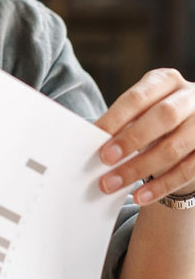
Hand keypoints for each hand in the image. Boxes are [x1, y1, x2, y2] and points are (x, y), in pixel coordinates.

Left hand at [96, 68, 194, 204]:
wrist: (191, 133)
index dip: (116, 117)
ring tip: (112, 184)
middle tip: (105, 159)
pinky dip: (161, 186)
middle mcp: (191, 98)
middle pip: (164, 116)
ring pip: (174, 147)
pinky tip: (140, 197)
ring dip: (140, 168)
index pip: (139, 96)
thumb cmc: (154, 121)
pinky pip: (187, 170)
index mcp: (167, 81)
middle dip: (132, 139)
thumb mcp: (141, 113)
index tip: (94, 136)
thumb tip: (93, 145)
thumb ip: (122, 124)